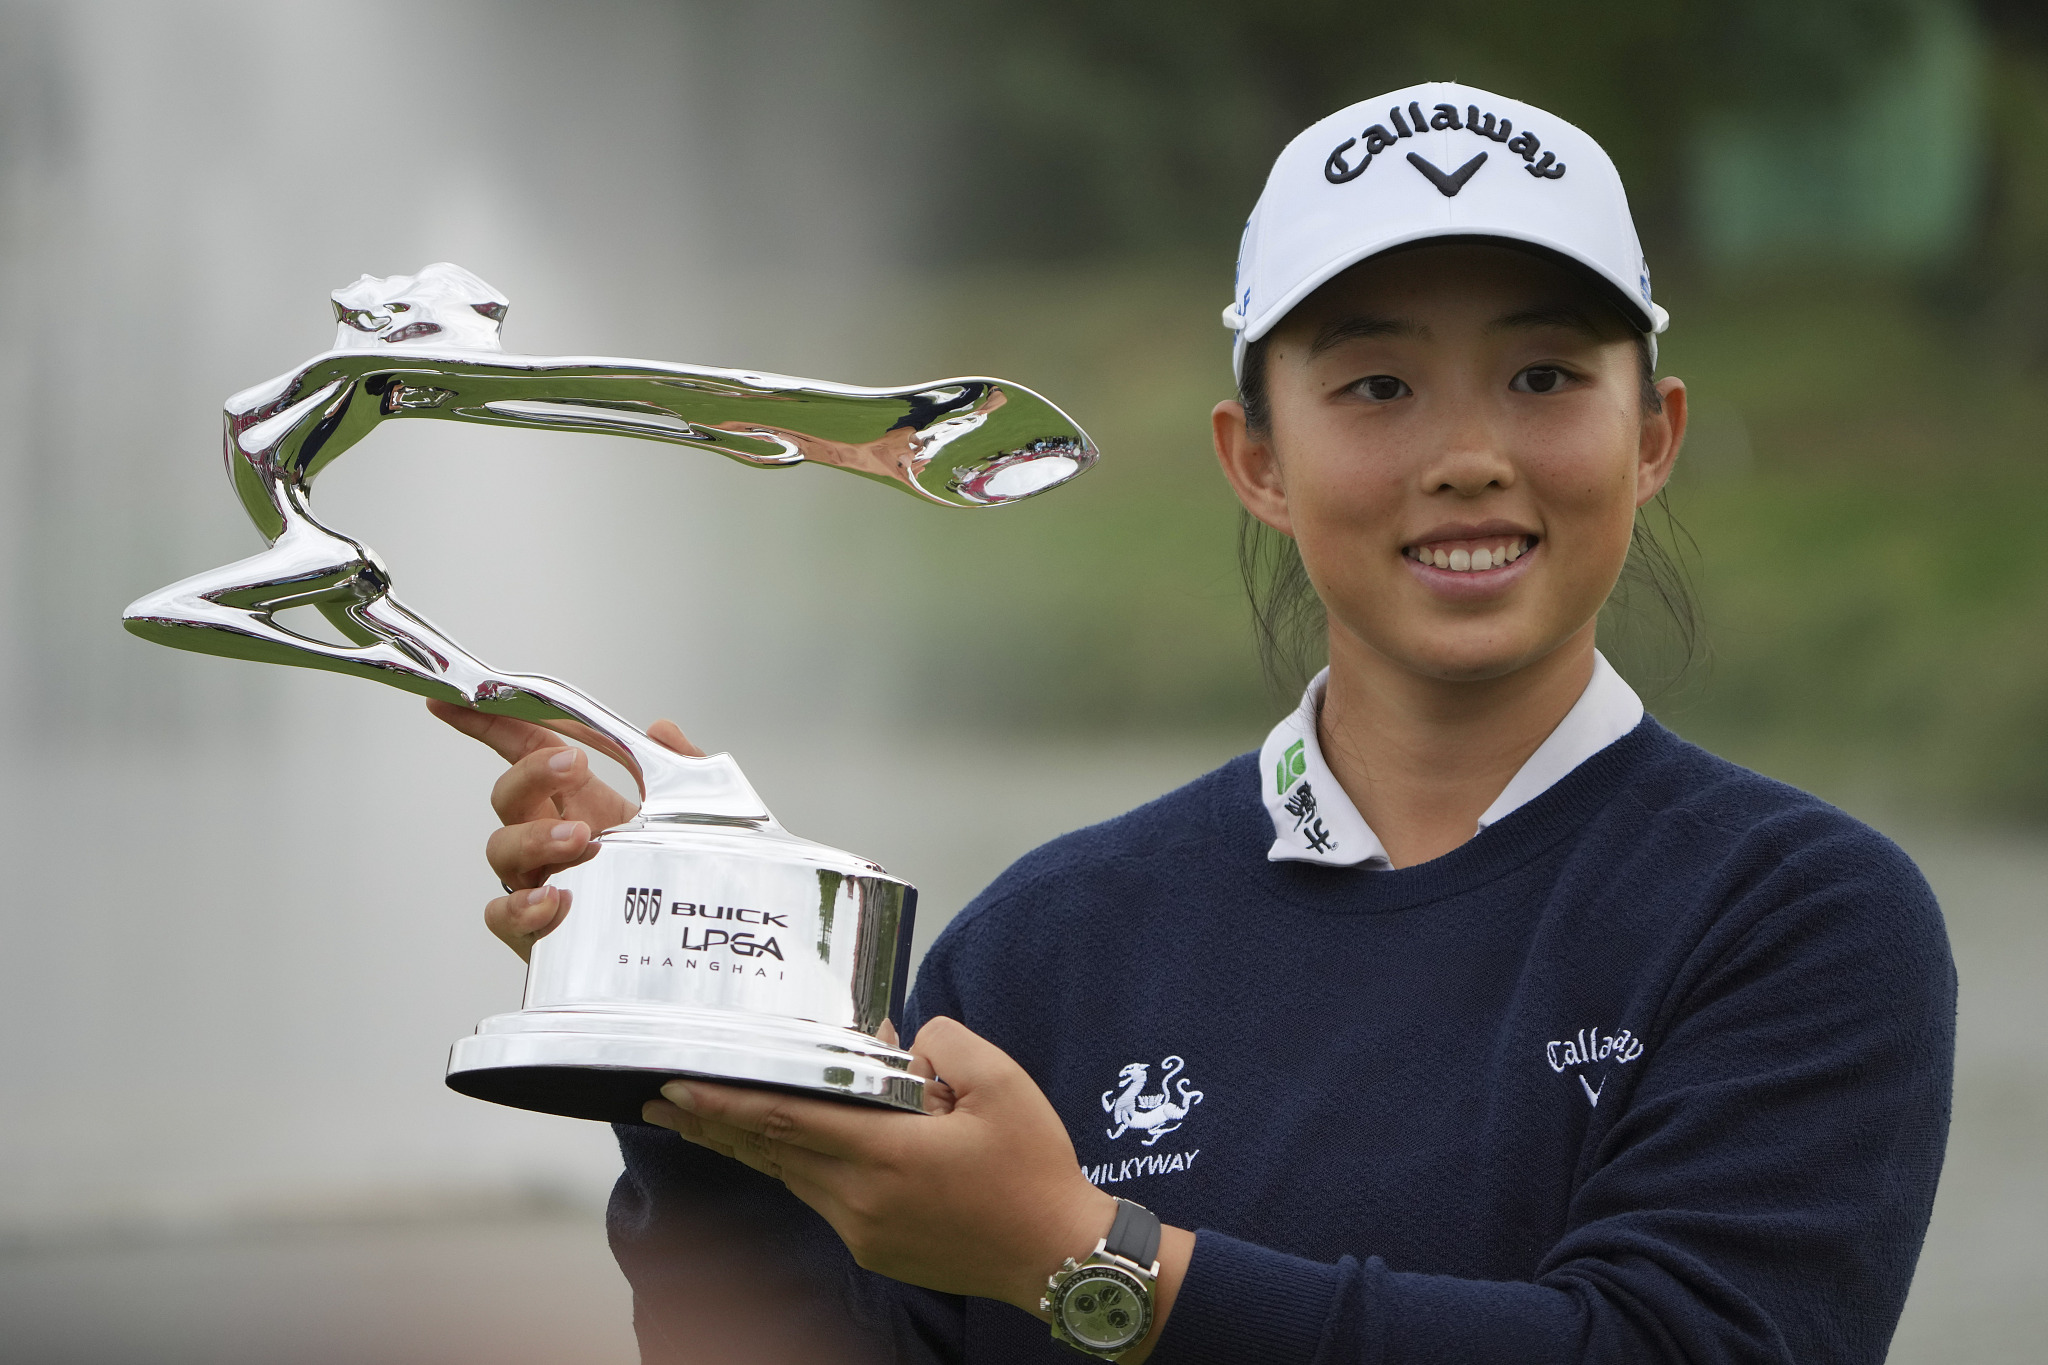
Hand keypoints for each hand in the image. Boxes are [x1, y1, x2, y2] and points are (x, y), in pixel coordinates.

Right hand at [426, 700, 701, 960]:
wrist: (697, 942)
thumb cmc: (686, 876)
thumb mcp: (699, 812)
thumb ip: (686, 766)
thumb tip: (661, 730)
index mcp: (581, 801)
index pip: (526, 750)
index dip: (490, 723)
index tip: (457, 700)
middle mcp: (551, 838)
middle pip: (509, 794)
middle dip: (533, 772)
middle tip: (576, 767)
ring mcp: (540, 882)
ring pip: (500, 849)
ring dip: (536, 837)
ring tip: (582, 839)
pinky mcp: (539, 931)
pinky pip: (504, 915)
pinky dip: (522, 906)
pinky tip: (556, 900)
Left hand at [644, 1016, 1115, 1310]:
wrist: (1059, 1256)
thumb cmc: (1034, 1169)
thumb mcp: (1001, 1083)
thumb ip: (941, 1045)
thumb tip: (894, 1044)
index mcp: (887, 1156)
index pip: (786, 1121)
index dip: (725, 1102)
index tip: (677, 1085)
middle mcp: (861, 1200)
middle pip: (771, 1152)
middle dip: (712, 1122)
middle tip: (659, 1097)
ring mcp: (864, 1230)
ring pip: (790, 1176)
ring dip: (745, 1144)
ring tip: (701, 1119)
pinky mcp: (874, 1247)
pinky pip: (820, 1196)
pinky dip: (791, 1165)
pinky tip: (783, 1144)